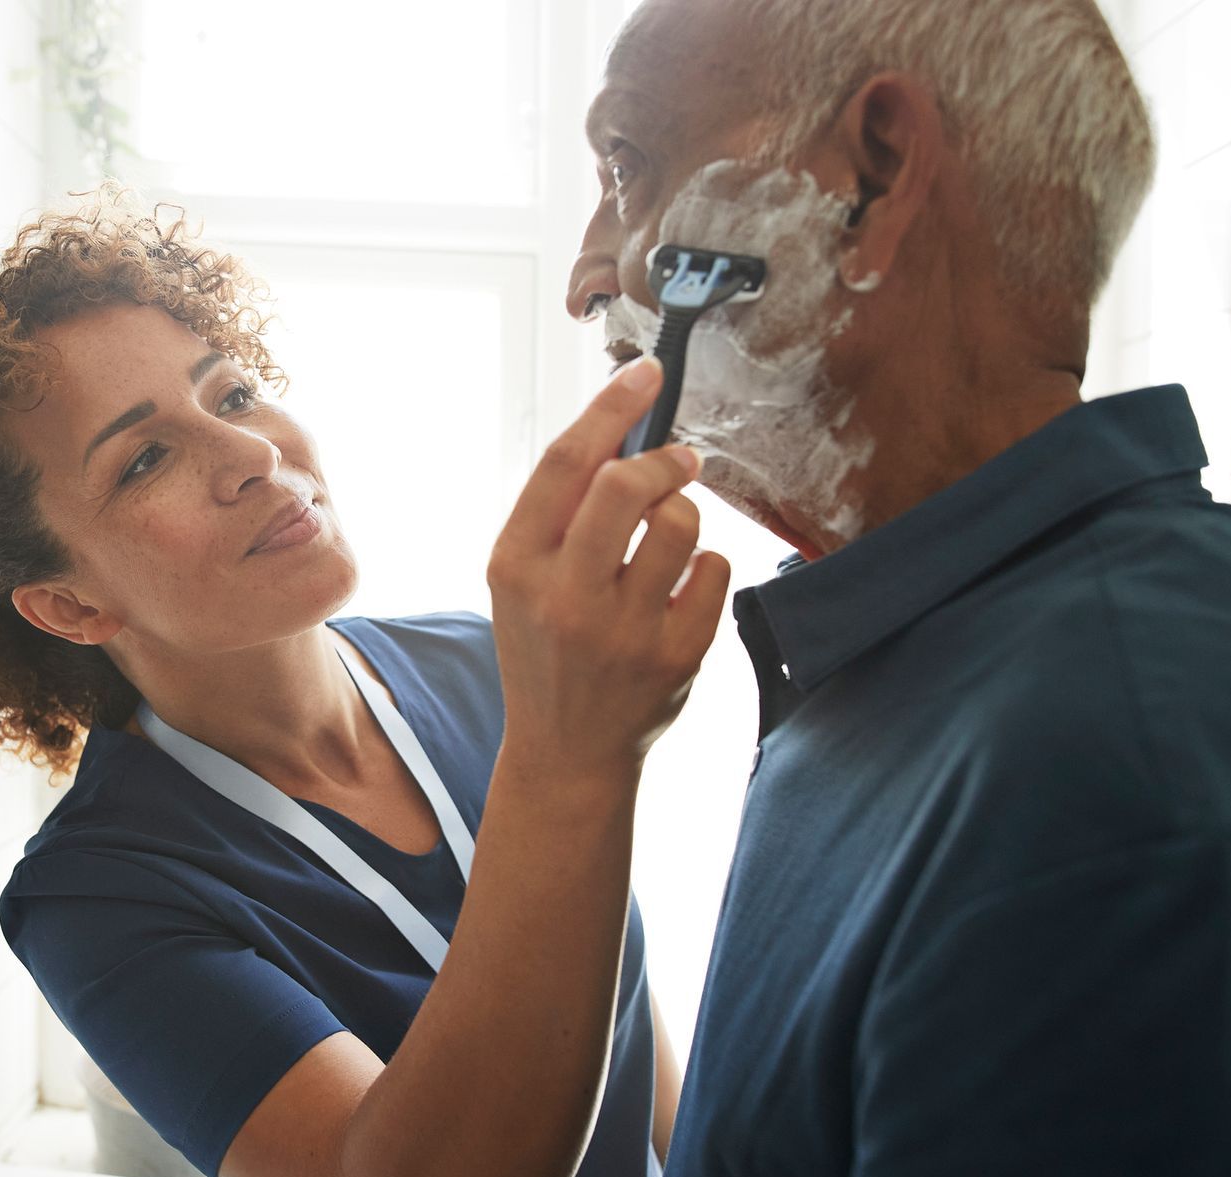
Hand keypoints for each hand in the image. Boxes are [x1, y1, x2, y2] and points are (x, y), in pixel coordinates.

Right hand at [487, 356, 730, 778]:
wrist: (567, 750)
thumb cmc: (545, 646)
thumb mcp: (520, 580)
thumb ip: (559, 512)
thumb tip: (622, 429)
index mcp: (516, 566)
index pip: (565, 465)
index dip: (610, 407)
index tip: (646, 372)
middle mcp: (565, 597)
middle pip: (624, 485)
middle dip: (662, 459)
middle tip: (679, 460)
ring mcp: (623, 631)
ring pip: (680, 524)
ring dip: (685, 513)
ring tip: (671, 535)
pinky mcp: (676, 656)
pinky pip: (715, 570)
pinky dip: (705, 566)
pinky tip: (681, 588)